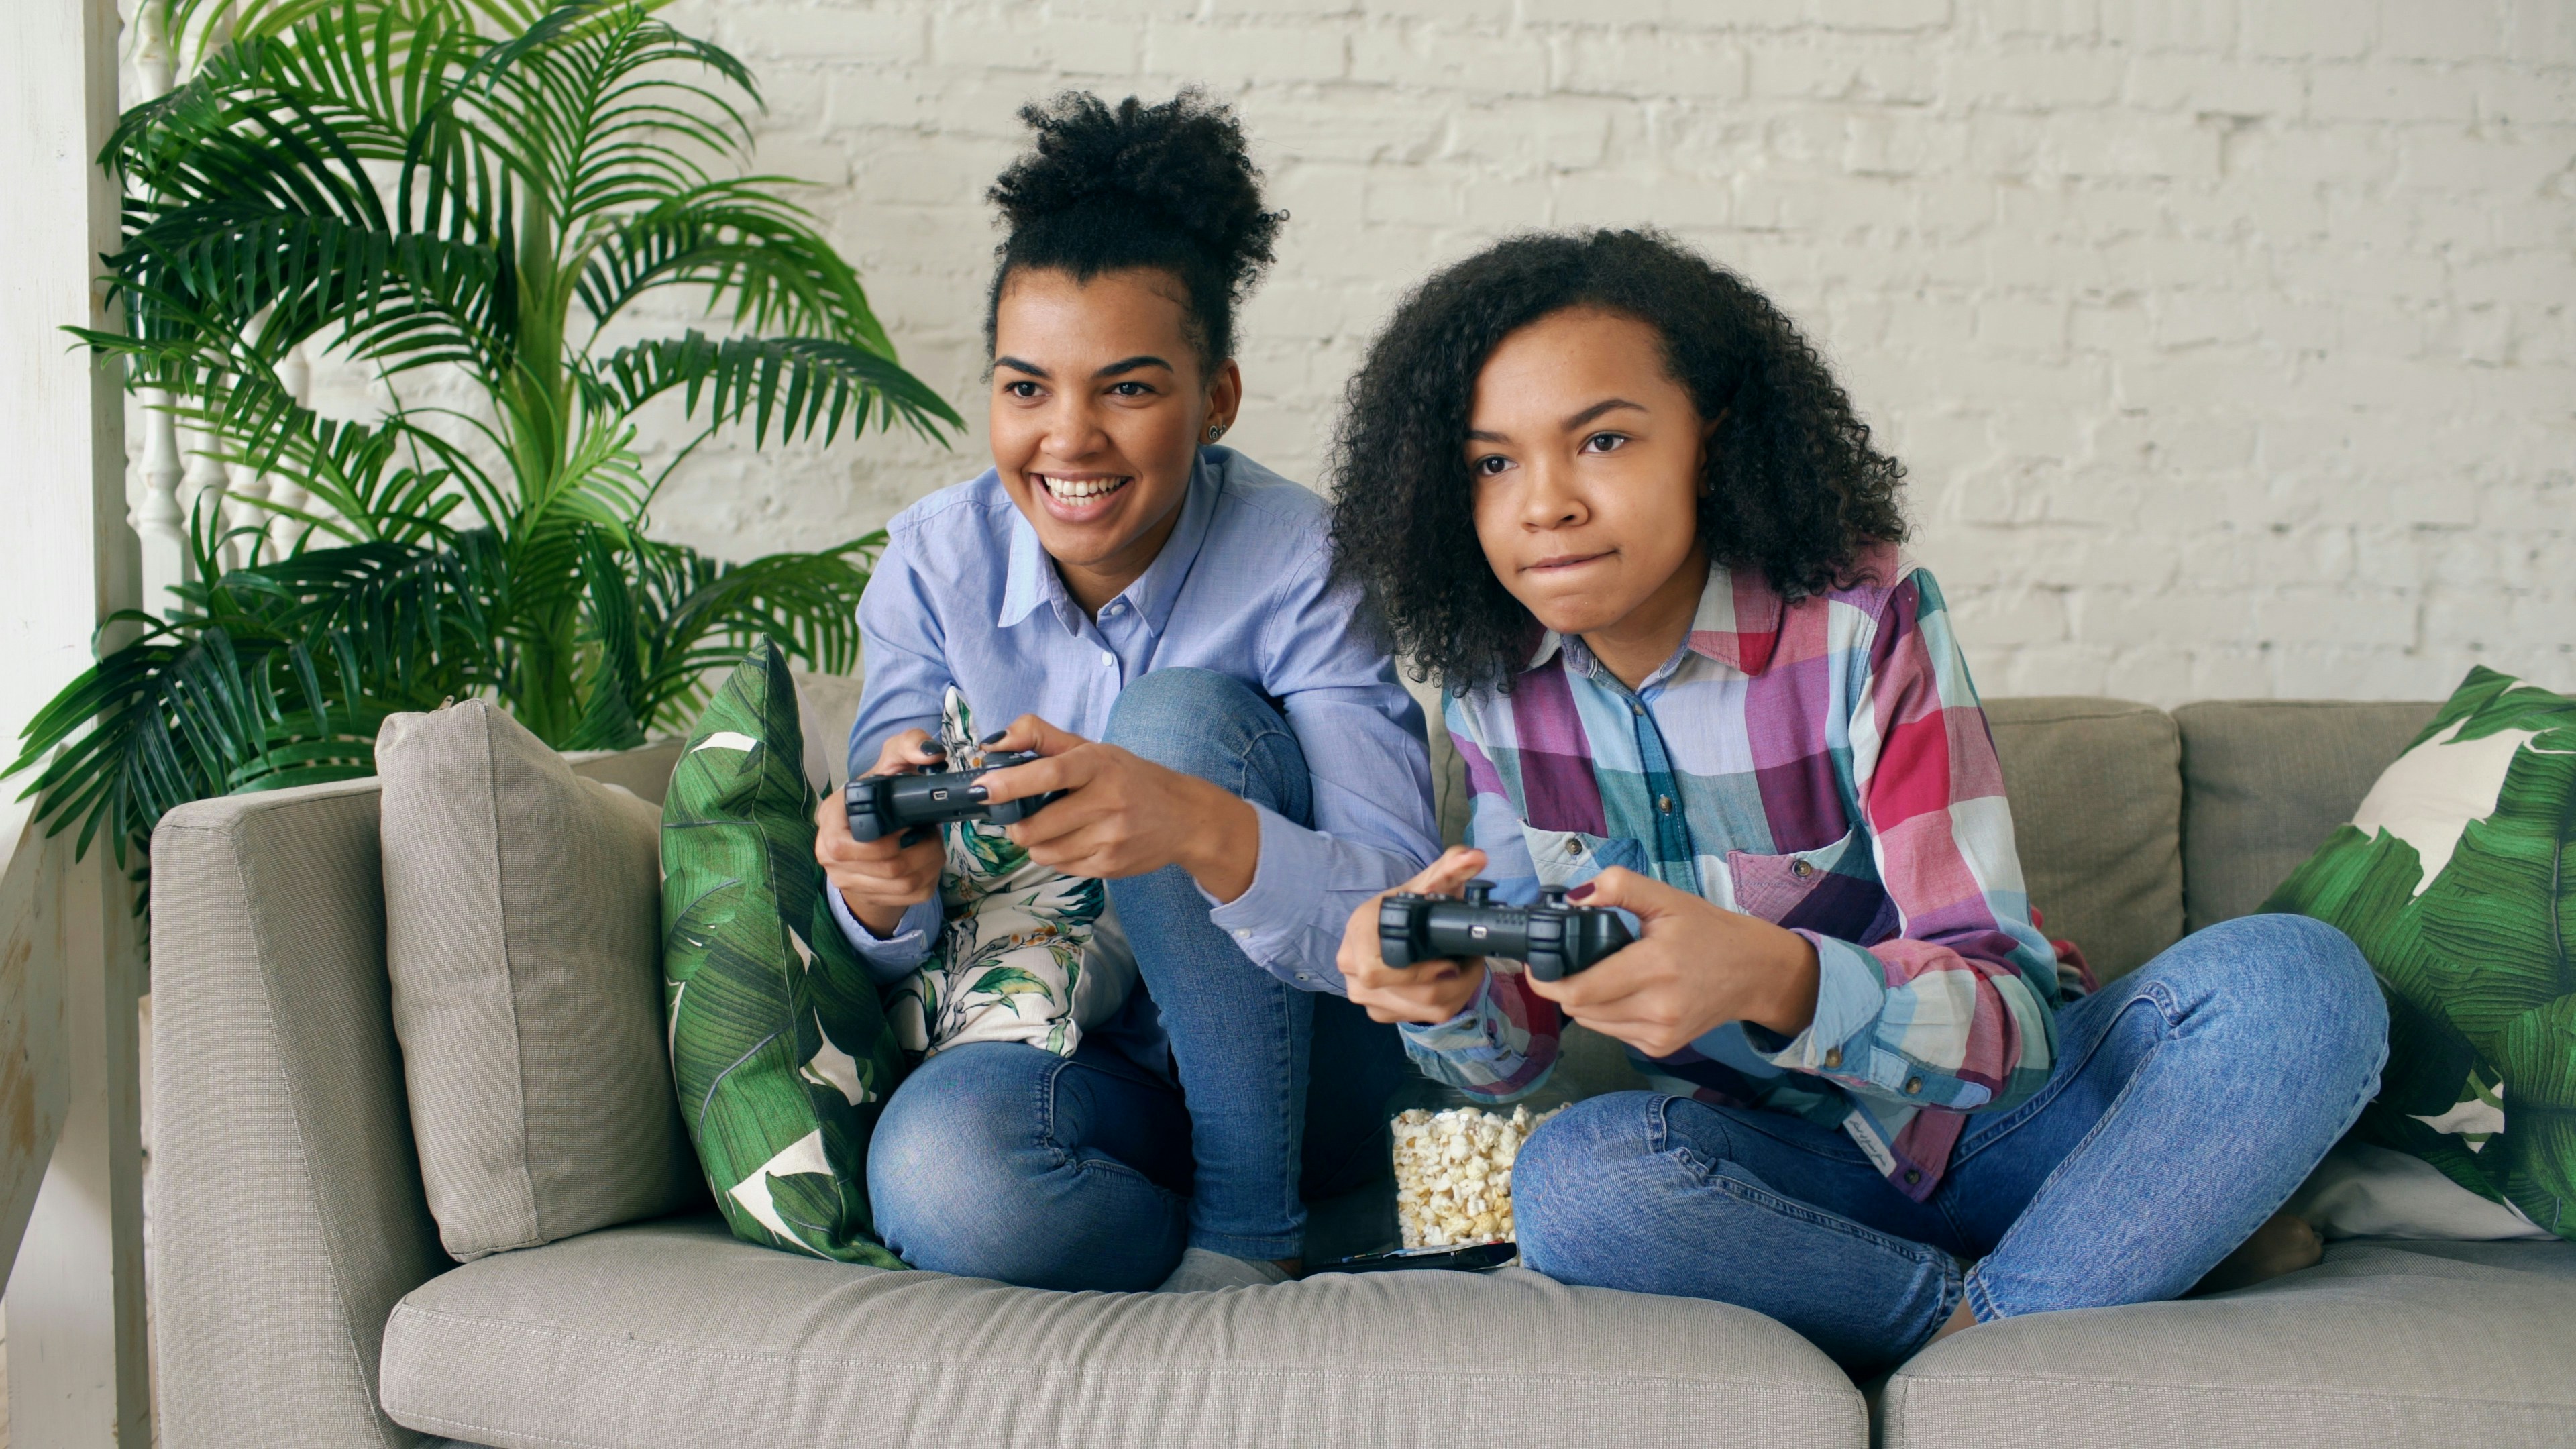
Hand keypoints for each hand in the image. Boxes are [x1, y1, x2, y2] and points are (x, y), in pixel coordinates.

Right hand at [813, 728, 945, 935]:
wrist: (872, 829)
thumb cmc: (880, 793)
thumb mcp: (891, 762)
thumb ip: (909, 745)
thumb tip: (931, 754)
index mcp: (829, 820)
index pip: (846, 846)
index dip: (887, 841)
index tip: (910, 824)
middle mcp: (829, 854)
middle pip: (887, 868)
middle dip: (921, 850)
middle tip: (930, 832)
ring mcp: (848, 880)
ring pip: (902, 884)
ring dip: (929, 862)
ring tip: (932, 842)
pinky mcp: (872, 896)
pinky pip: (911, 896)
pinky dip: (929, 876)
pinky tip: (928, 860)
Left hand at [974, 715, 1261, 898]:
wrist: (1185, 818)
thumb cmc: (1130, 778)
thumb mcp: (1092, 749)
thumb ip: (1041, 737)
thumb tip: (994, 743)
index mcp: (1099, 764)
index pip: (1050, 773)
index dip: (1011, 783)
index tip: (983, 788)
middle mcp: (1108, 802)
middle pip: (1037, 825)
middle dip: (1016, 824)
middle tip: (1017, 816)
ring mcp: (1111, 838)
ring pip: (1044, 851)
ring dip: (1035, 842)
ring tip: (1052, 827)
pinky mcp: (1111, 867)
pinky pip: (1061, 867)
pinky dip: (1056, 856)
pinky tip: (1075, 840)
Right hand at [1335, 846, 1492, 1024]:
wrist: (1389, 921)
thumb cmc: (1408, 903)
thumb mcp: (1428, 882)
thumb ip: (1452, 868)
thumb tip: (1475, 857)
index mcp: (1358, 934)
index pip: (1376, 972)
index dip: (1419, 973)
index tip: (1451, 962)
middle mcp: (1352, 968)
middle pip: (1411, 995)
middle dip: (1455, 982)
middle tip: (1473, 962)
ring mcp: (1364, 994)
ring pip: (1421, 1010)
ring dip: (1456, 993)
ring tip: (1466, 969)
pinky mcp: (1379, 1011)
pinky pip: (1419, 1018)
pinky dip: (1445, 1003)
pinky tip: (1450, 983)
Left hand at [1525, 867, 1820, 1059]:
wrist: (1754, 972)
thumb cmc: (1707, 931)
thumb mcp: (1666, 897)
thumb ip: (1619, 886)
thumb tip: (1574, 898)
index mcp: (1655, 967)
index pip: (1579, 990)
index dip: (1548, 979)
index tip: (1538, 962)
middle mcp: (1658, 1008)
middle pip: (1579, 1009)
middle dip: (1564, 985)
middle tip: (1567, 961)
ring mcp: (1660, 1033)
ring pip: (1591, 1024)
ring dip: (1584, 1001)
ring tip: (1600, 973)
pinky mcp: (1661, 1048)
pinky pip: (1612, 1032)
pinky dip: (1606, 1014)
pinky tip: (1623, 992)